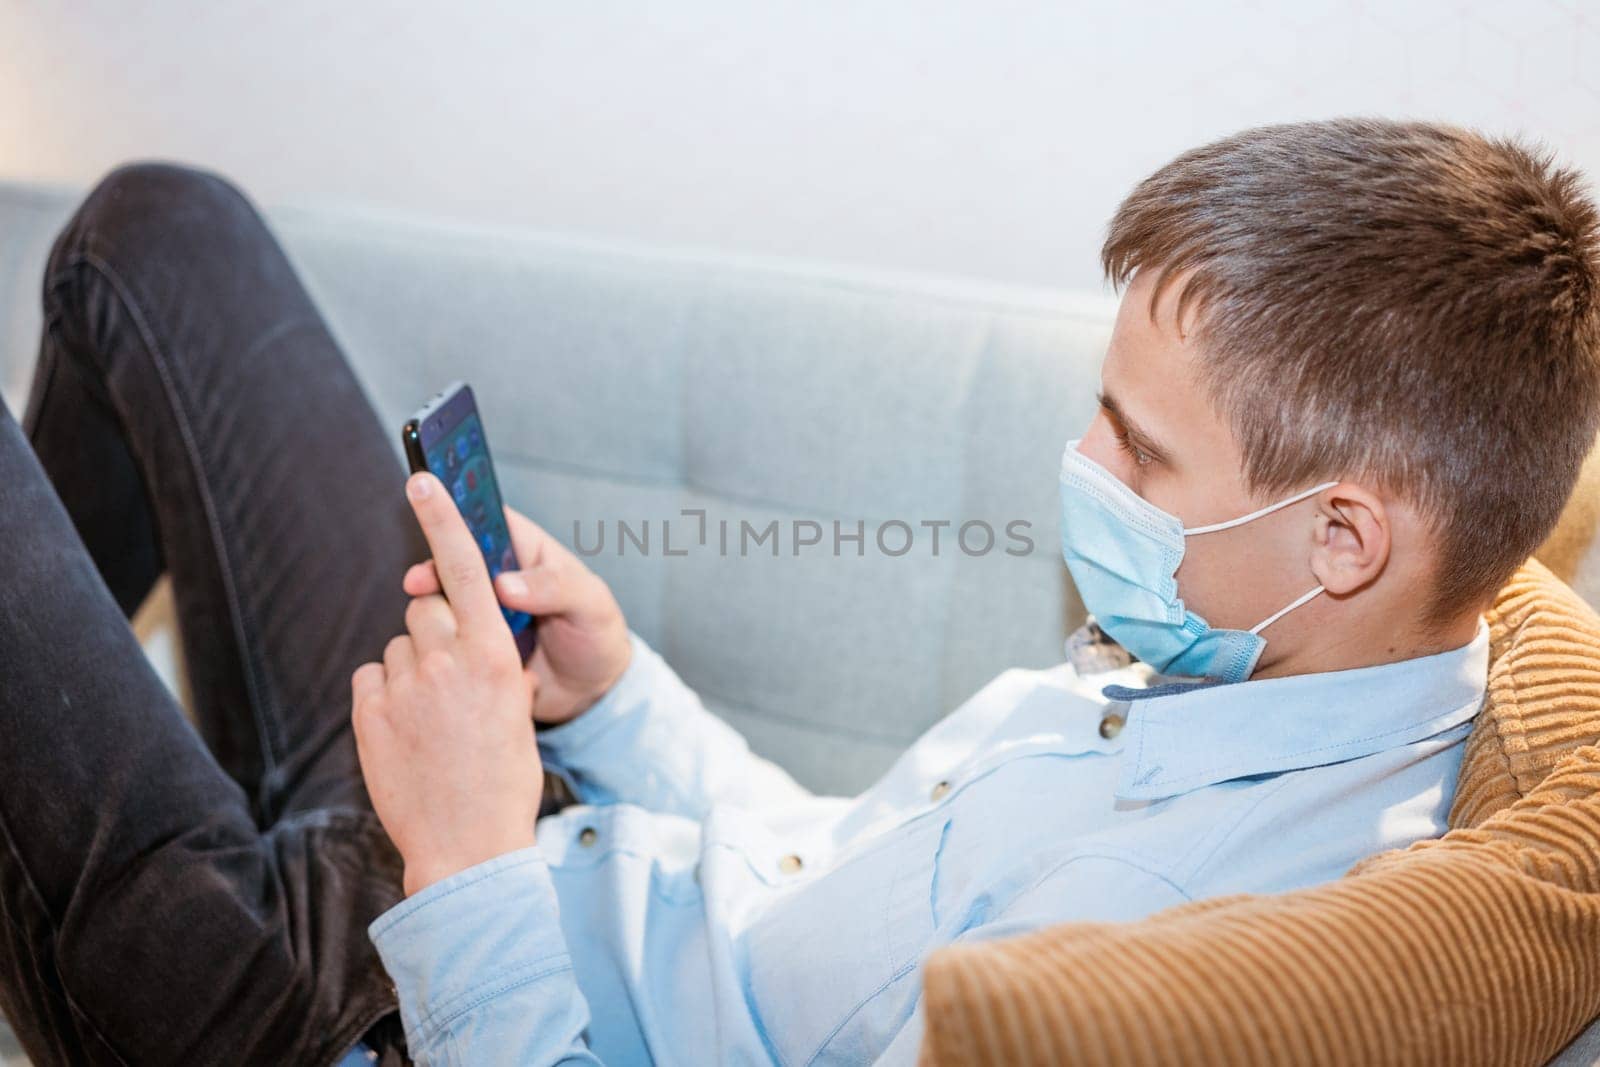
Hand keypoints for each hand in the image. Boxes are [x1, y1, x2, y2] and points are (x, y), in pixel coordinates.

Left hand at [352, 472, 541, 896]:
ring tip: (431, 716)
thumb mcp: (517, 710)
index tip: (422, 478)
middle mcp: (449, 660)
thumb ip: (495, 663)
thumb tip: (473, 639)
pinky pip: (372, 676)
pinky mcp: (369, 712)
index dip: (444, 518)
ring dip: (412, 667)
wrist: (468, 848)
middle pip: (426, 606)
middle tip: (451, 677)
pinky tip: (406, 729)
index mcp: (496, 654)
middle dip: (436, 628)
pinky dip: (385, 694)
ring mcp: (405, 686)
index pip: (465, 568)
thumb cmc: (505, 778)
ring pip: (399, 643)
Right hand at [403, 505, 631, 725]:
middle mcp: (496, 574)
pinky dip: (437, 638)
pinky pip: (447, 634)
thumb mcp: (589, 604)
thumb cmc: (596, 634)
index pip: (483, 520)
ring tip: (424, 617)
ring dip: (431, 605)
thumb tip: (505, 586)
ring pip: (445, 597)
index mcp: (524, 549)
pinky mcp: (472, 641)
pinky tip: (431, 648)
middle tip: (418, 583)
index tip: (436, 530)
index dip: (457, 522)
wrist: (591, 691)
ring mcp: (481, 609)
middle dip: (434, 568)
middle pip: (454, 559)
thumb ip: (554, 588)